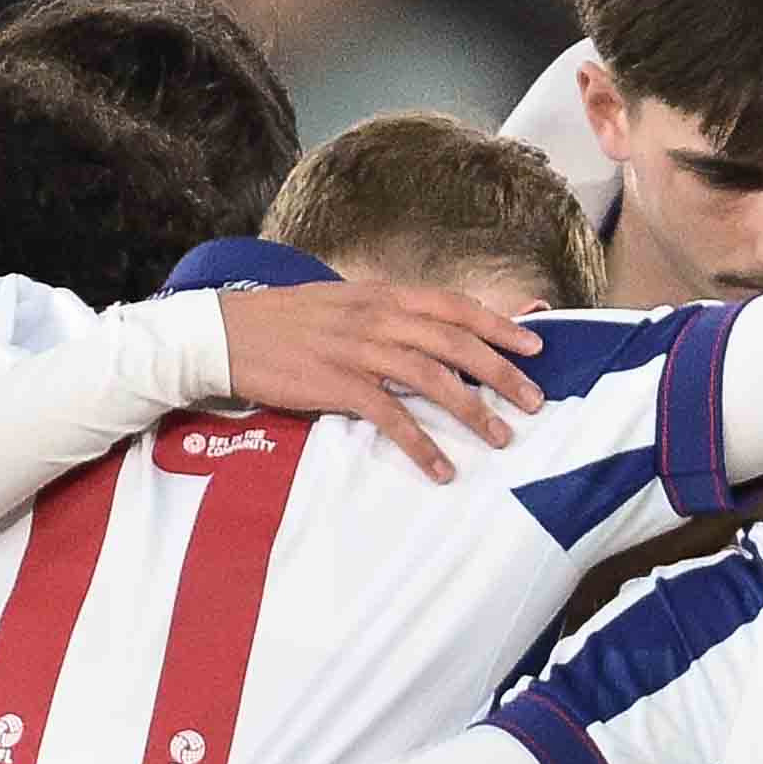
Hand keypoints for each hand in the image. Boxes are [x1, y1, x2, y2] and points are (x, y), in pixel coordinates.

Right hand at [219, 281, 548, 484]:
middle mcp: (378, 317)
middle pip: (456, 342)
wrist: (225, 332)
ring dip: (472, 410)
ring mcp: (358, 350)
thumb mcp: (344, 304)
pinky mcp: (337, 384)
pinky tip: (440, 468)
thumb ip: (389, 315)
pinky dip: (420, 444)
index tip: (537, 346)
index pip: (455, 305)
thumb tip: (431, 333)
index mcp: (384, 295)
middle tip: (535, 401)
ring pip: (432, 378)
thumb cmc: (287, 322)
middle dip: (502, 372)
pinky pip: (390, 417)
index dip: (500, 325)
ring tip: (501, 437)